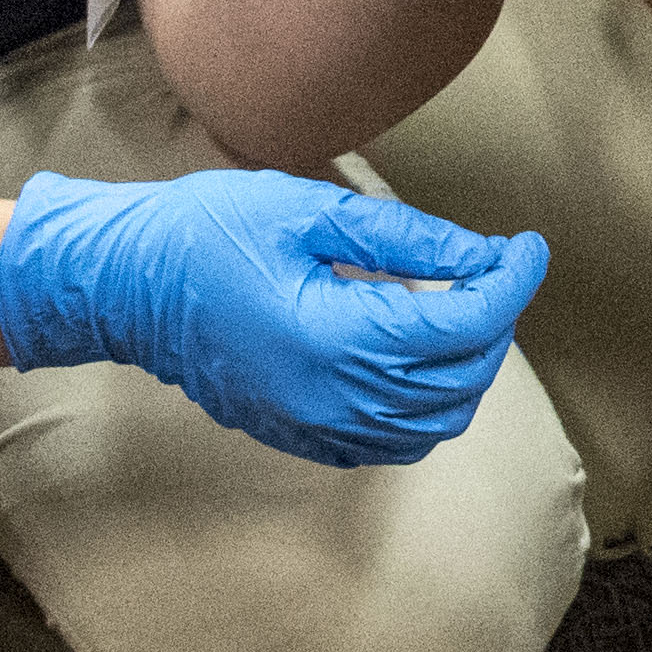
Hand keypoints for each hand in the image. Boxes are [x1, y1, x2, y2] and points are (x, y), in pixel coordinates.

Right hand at [0, 170, 549, 466]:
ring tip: (457, 308)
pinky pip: (390, 442)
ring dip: (464, 369)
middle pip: (459, 378)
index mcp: (337, 334)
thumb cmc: (205, 232)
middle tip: (490, 270)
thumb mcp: (308, 209)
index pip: (462, 323)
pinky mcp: (301, 435)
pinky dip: (424, 406)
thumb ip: (403, 238)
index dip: (510, 285)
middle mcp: (333, 396)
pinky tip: (413, 355)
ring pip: (434, 422)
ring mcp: (316, 425)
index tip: (527, 250)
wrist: (124, 285)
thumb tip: (480, 255)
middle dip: (492, 323)